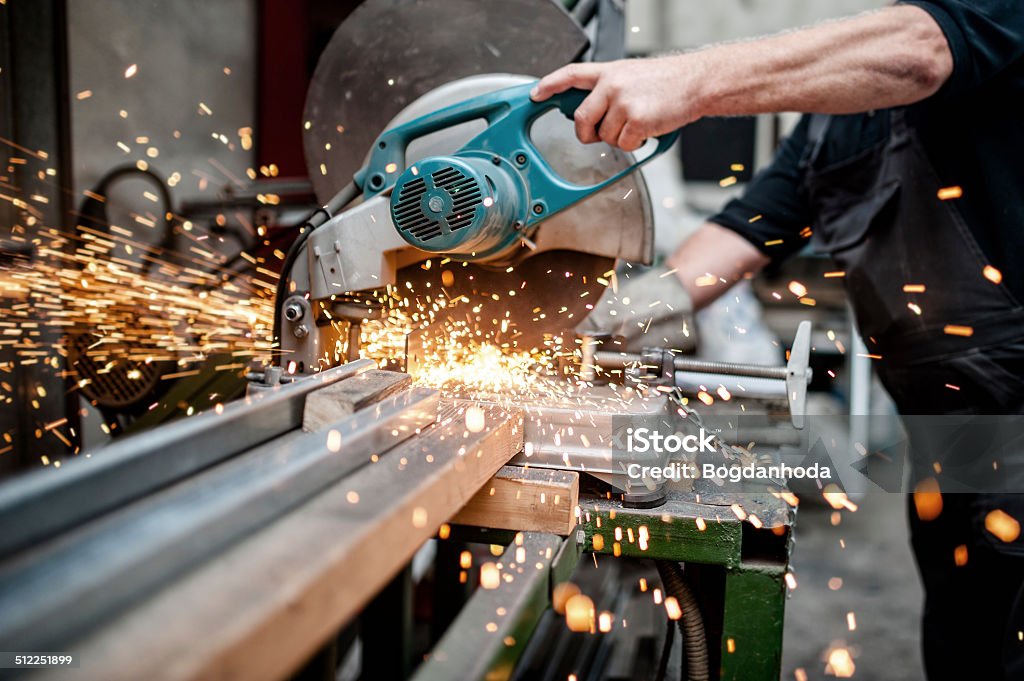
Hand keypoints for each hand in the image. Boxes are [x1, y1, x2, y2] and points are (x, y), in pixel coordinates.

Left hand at [531, 56, 704, 150]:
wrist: (696, 82)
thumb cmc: (667, 82)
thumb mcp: (631, 75)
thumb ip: (608, 90)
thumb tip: (589, 112)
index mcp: (609, 72)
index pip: (571, 74)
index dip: (550, 84)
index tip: (537, 94)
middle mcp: (612, 85)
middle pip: (581, 119)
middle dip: (587, 134)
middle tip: (600, 134)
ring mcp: (623, 102)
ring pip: (604, 137)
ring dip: (619, 139)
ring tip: (638, 124)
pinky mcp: (636, 120)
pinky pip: (623, 145)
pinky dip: (634, 145)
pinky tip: (647, 132)